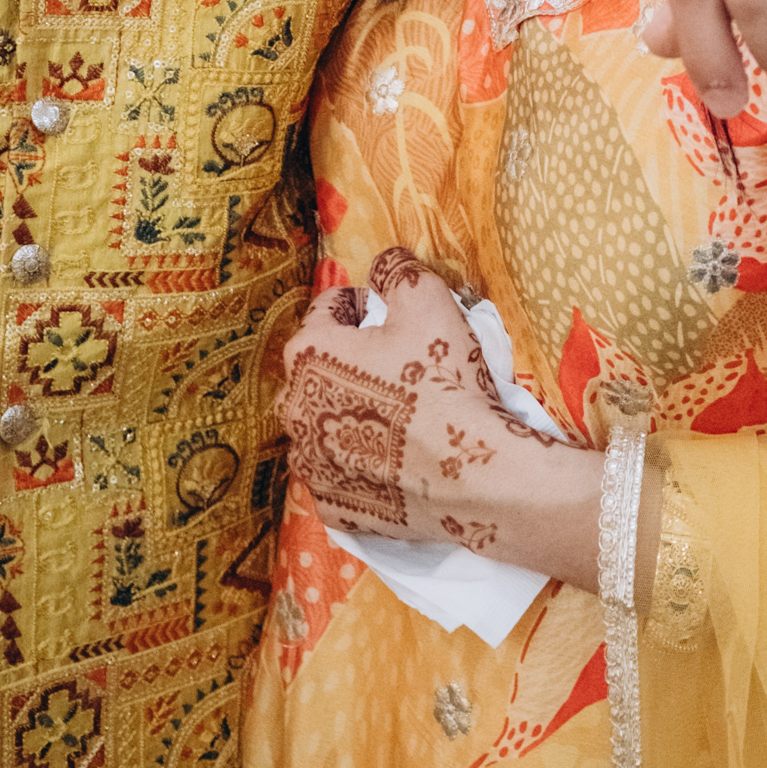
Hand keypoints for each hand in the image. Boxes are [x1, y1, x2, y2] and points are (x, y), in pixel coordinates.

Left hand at [278, 249, 602, 588]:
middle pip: (320, 369)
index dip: (364, 306)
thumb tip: (384, 262)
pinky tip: (397, 459)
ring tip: (400, 416)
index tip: (394, 316)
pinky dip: (361, 463)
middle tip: (402, 366)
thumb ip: (396, 269)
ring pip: (326, 423)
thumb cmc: (443, 381)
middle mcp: (294, 409)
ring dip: (352, 414)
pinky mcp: (334, 505)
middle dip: (352, 362)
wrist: (472, 474)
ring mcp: (311, 464)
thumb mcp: (427, 299)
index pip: (329, 310)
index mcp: (307, 353)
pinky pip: (342, 472)